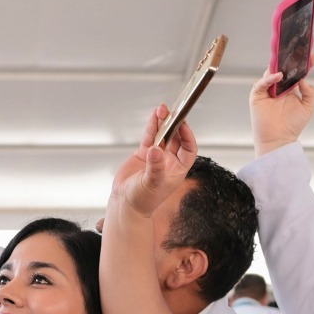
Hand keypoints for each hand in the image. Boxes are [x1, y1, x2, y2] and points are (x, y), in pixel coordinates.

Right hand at [109, 104, 196, 219]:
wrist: (125, 204)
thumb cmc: (142, 200)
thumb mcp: (151, 183)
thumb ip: (155, 166)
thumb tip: (156, 149)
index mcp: (177, 170)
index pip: (189, 150)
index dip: (187, 136)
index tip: (183, 125)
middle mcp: (169, 162)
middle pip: (176, 139)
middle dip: (175, 125)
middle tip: (173, 112)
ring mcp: (156, 157)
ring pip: (162, 135)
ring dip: (163, 122)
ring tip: (162, 109)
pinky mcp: (143, 154)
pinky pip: (150, 137)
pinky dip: (152, 126)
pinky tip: (154, 116)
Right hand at [250, 65, 313, 155]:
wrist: (278, 138)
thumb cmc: (293, 125)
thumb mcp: (308, 108)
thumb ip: (310, 92)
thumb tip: (303, 79)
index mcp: (291, 89)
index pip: (297, 72)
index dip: (304, 64)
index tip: (312, 57)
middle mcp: (279, 87)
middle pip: (283, 69)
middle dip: (289, 60)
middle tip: (297, 53)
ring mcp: (268, 90)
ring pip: (271, 72)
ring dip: (278, 67)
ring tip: (287, 65)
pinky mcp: (258, 94)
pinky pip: (262, 83)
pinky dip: (269, 78)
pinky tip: (278, 77)